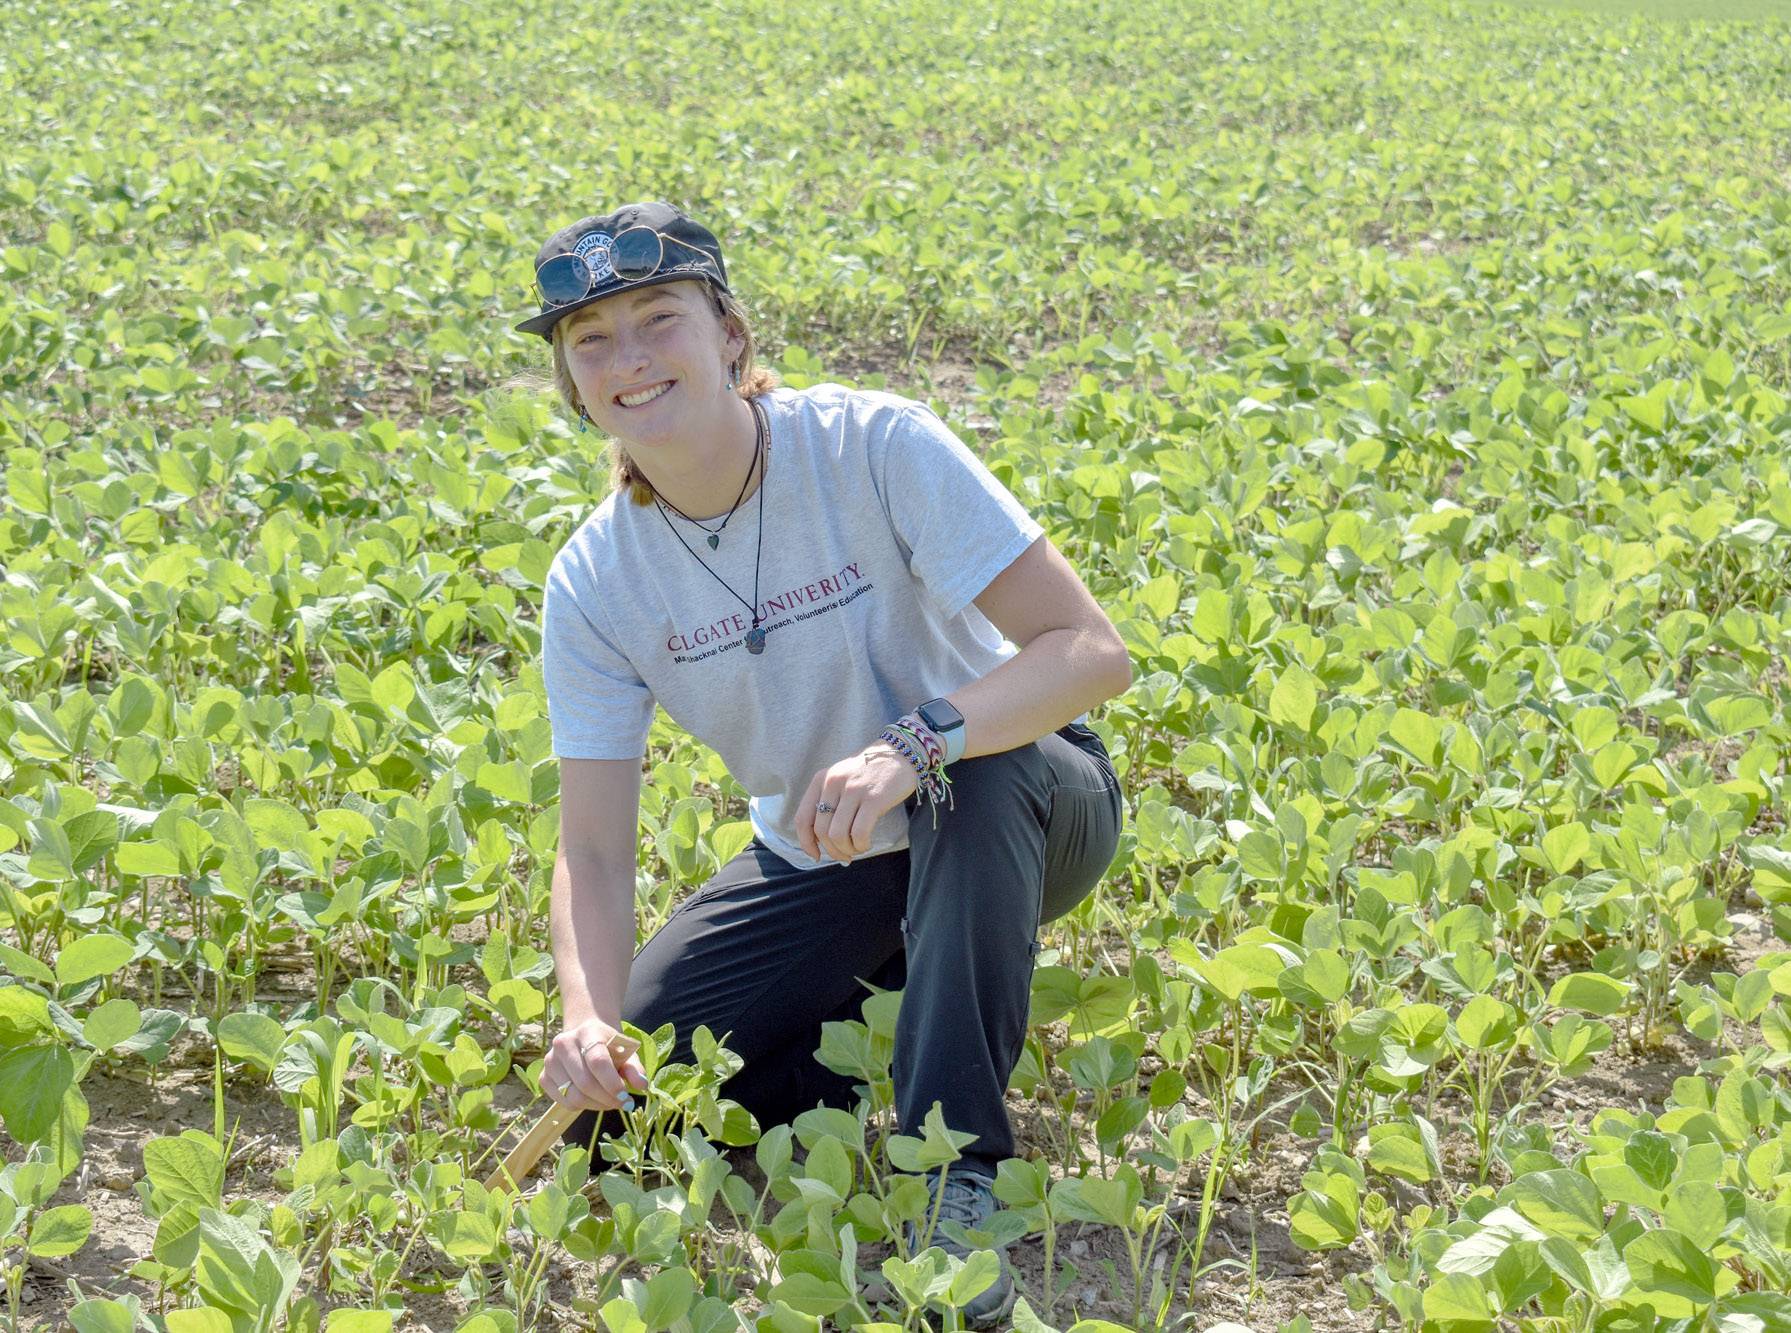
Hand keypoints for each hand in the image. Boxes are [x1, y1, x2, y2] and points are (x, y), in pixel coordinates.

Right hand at [541, 1016, 648, 1112]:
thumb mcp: (626, 1051)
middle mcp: (563, 1044)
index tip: (626, 1096)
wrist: (585, 1037)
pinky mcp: (544, 1077)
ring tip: (610, 1102)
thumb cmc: (609, 1046)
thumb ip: (634, 1068)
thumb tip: (642, 1085)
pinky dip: (582, 1106)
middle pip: (585, 1083)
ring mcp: (550, 1061)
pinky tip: (593, 1099)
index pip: (597, 1061)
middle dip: (607, 1099)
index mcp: (587, 1032)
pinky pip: (564, 1101)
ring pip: (573, 1096)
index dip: (612, 1083)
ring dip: (596, 1106)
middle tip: (622, 1103)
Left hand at [795, 742, 918, 864]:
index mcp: (821, 779)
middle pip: (822, 831)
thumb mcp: (841, 780)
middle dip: (833, 851)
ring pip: (838, 835)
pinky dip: (861, 845)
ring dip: (847, 850)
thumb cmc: (869, 773)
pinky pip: (859, 832)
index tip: (817, 856)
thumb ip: (829, 802)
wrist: (901, 753)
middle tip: (845, 856)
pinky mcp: (874, 799)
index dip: (806, 843)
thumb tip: (822, 841)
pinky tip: (866, 843)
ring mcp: (854, 790)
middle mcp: (833, 783)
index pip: (803, 819)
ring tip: (857, 848)